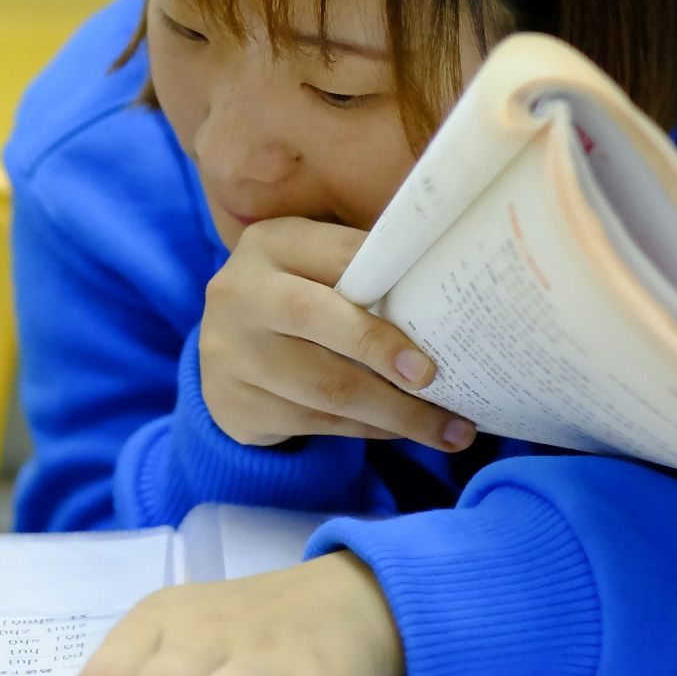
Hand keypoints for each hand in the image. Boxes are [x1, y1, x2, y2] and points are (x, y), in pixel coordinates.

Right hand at [198, 217, 473, 451]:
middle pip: (316, 317)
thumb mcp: (313, 270)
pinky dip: (368, 429)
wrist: (224, 356)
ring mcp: (229, 353)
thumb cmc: (296, 302)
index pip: (339, 254)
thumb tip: (452, 297)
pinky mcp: (234, 405)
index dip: (390, 281)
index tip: (442, 311)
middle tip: (433, 378)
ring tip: (450, 432)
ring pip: (323, 387)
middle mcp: (241, 292)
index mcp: (271, 244)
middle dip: (381, 349)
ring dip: (395, 412)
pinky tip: (401, 431)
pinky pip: (315, 423)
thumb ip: (364, 274)